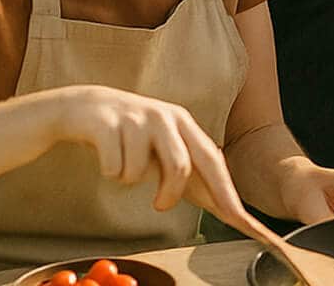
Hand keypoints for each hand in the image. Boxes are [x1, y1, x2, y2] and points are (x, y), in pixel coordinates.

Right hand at [50, 85, 243, 216]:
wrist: (83, 107)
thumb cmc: (131, 134)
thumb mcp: (163, 147)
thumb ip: (189, 173)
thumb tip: (221, 207)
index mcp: (184, 125)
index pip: (213, 162)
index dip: (227, 195)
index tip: (250, 227)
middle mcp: (165, 117)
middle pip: (180, 166)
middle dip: (169, 193)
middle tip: (159, 205)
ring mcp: (136, 119)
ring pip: (140, 171)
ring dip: (129, 178)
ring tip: (122, 165)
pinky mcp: (107, 124)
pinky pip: (112, 168)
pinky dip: (109, 171)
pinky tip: (105, 154)